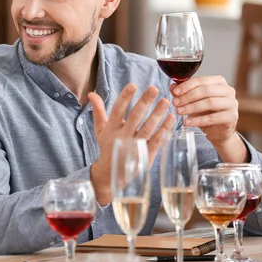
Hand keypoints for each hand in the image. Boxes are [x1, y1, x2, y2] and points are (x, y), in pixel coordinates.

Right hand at [88, 84, 175, 204]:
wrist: (110, 175)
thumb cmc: (107, 148)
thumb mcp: (100, 130)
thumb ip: (98, 111)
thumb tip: (92, 93)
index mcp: (111, 129)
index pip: (117, 110)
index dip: (125, 98)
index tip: (133, 85)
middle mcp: (122, 137)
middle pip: (135, 117)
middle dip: (144, 102)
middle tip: (154, 89)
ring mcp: (134, 147)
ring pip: (148, 128)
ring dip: (157, 114)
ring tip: (165, 101)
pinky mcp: (145, 155)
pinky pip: (156, 141)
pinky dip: (164, 130)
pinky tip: (170, 119)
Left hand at [171, 75, 238, 145]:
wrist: (217, 131)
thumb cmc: (205, 112)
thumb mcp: (192, 100)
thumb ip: (183, 92)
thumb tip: (173, 87)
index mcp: (219, 82)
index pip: (201, 80)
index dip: (186, 86)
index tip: (174, 92)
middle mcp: (228, 90)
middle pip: (206, 90)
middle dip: (188, 97)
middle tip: (175, 103)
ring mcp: (232, 103)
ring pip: (210, 102)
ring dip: (191, 107)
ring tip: (179, 112)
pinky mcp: (232, 117)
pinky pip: (213, 118)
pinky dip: (198, 120)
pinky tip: (187, 122)